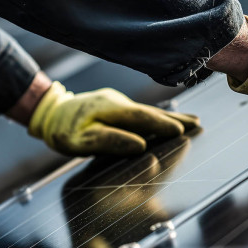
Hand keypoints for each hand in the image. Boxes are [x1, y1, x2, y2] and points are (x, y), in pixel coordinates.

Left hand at [28, 81, 198, 155]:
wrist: (49, 112)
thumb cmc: (62, 130)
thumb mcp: (78, 141)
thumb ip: (108, 141)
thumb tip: (140, 145)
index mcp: (109, 109)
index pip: (141, 117)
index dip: (162, 124)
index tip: (182, 131)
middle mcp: (117, 103)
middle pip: (151, 112)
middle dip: (175, 120)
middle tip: (198, 124)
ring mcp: (118, 104)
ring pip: (148, 112)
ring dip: (171, 118)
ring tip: (193, 122)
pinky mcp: (117, 108)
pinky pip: (142, 115)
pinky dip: (158, 119)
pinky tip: (170, 122)